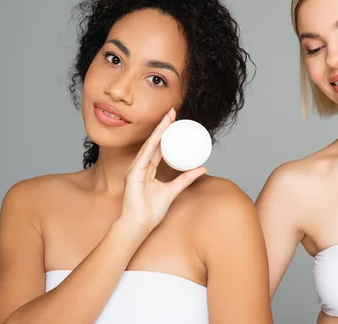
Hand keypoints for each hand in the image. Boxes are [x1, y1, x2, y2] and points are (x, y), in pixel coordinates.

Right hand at [119, 107, 206, 234]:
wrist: (139, 225)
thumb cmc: (151, 210)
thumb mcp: (173, 190)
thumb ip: (186, 179)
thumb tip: (202, 168)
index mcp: (148, 168)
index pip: (158, 145)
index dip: (166, 132)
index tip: (175, 120)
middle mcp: (141, 166)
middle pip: (154, 141)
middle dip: (164, 126)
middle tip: (173, 111)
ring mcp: (136, 169)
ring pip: (149, 145)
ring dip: (159, 130)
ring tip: (169, 117)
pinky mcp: (134, 175)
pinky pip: (144, 156)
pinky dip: (152, 145)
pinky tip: (158, 135)